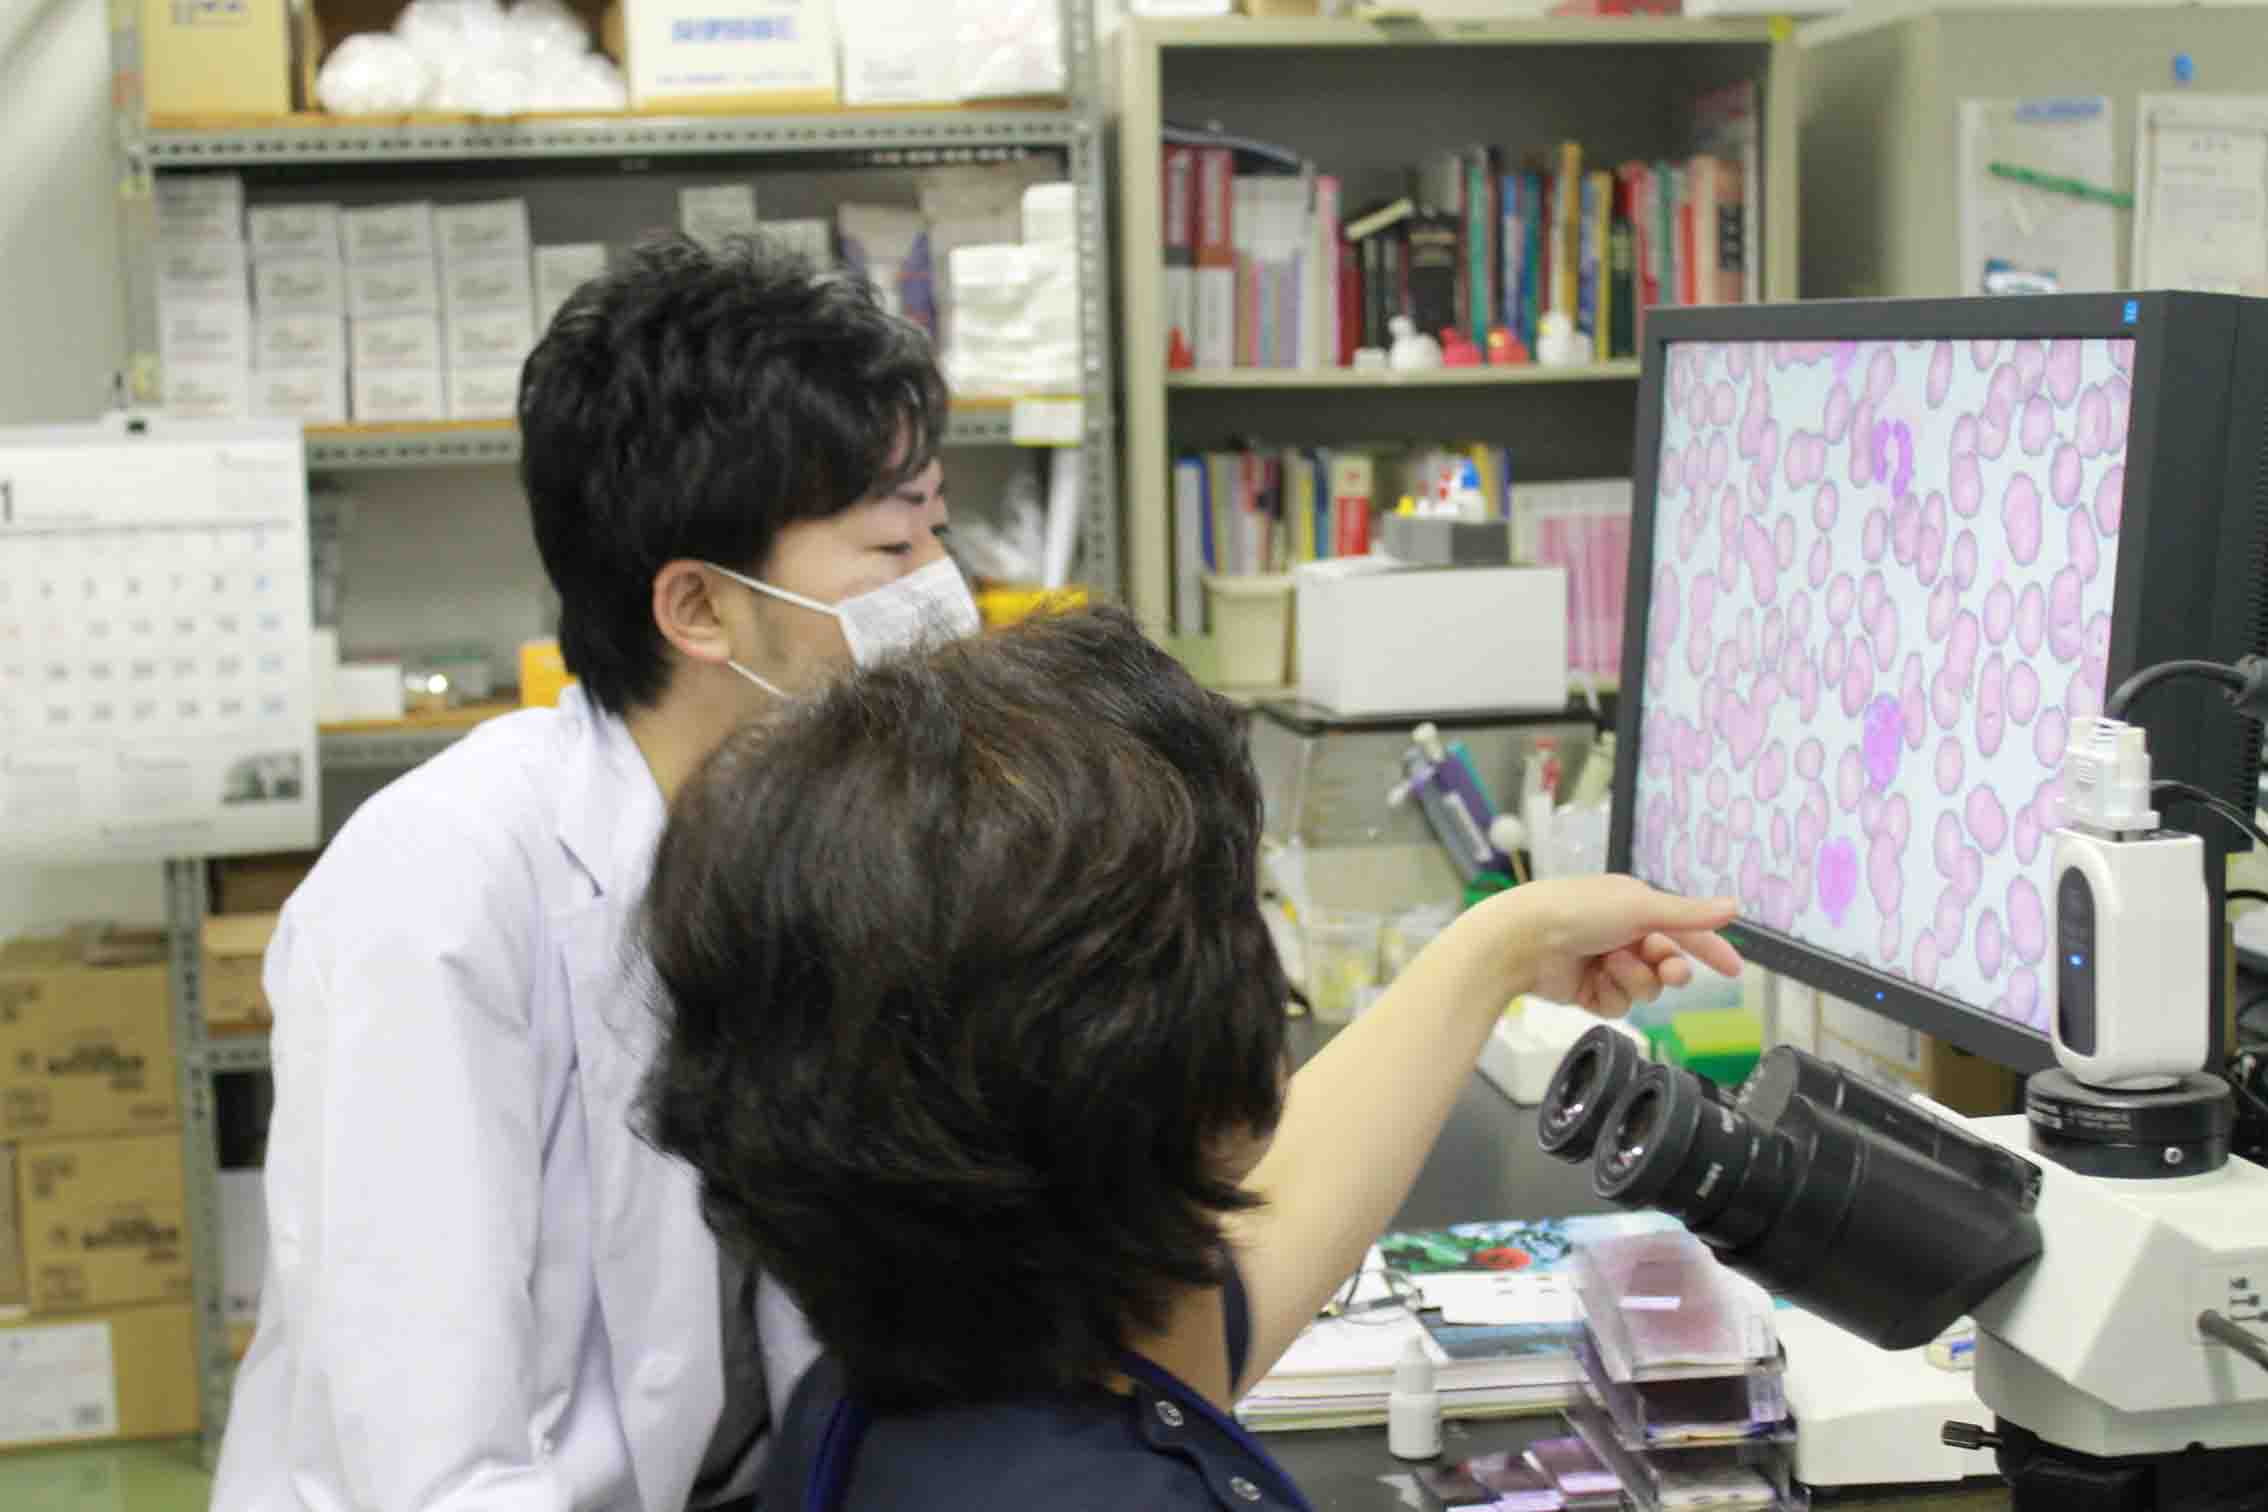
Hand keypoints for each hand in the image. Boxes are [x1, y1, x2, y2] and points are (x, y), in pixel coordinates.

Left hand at [1496, 876, 1743, 1017]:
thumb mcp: (1640, 906)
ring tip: (1609, 963)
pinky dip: (1611, 994)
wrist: (1524, 940)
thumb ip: (1687, 914)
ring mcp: (1606, 966)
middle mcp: (1622, 936)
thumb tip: (1733, 906)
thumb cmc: (1576, 911)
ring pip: (1646, 989)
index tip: (1733, 969)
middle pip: (1668, 966)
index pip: (1684, 930)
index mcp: (1635, 908)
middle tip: (1663, 966)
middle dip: (1668, 968)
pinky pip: (1620, 1005)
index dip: (1710, 949)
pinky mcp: (1590, 993)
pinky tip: (1594, 980)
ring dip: (1633, 978)